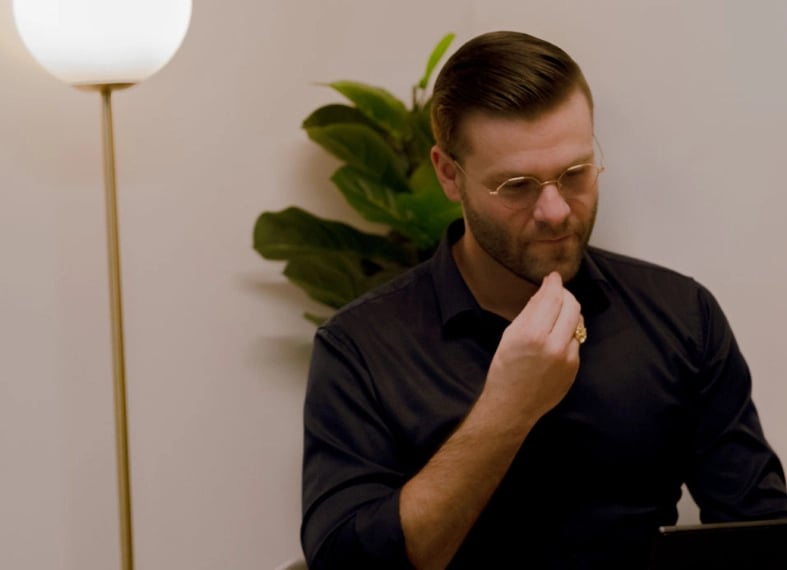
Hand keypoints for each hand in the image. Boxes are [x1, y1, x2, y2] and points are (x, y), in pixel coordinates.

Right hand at [485, 271, 581, 421]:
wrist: (512, 405)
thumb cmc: (505, 370)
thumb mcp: (510, 335)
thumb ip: (530, 312)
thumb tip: (545, 291)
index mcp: (532, 334)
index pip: (553, 298)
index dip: (554, 283)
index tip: (553, 277)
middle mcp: (554, 345)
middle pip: (572, 306)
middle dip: (565, 295)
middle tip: (556, 292)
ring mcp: (568, 358)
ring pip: (578, 322)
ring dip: (569, 313)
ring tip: (555, 314)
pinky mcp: (575, 368)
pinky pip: (576, 340)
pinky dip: (568, 333)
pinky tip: (555, 337)